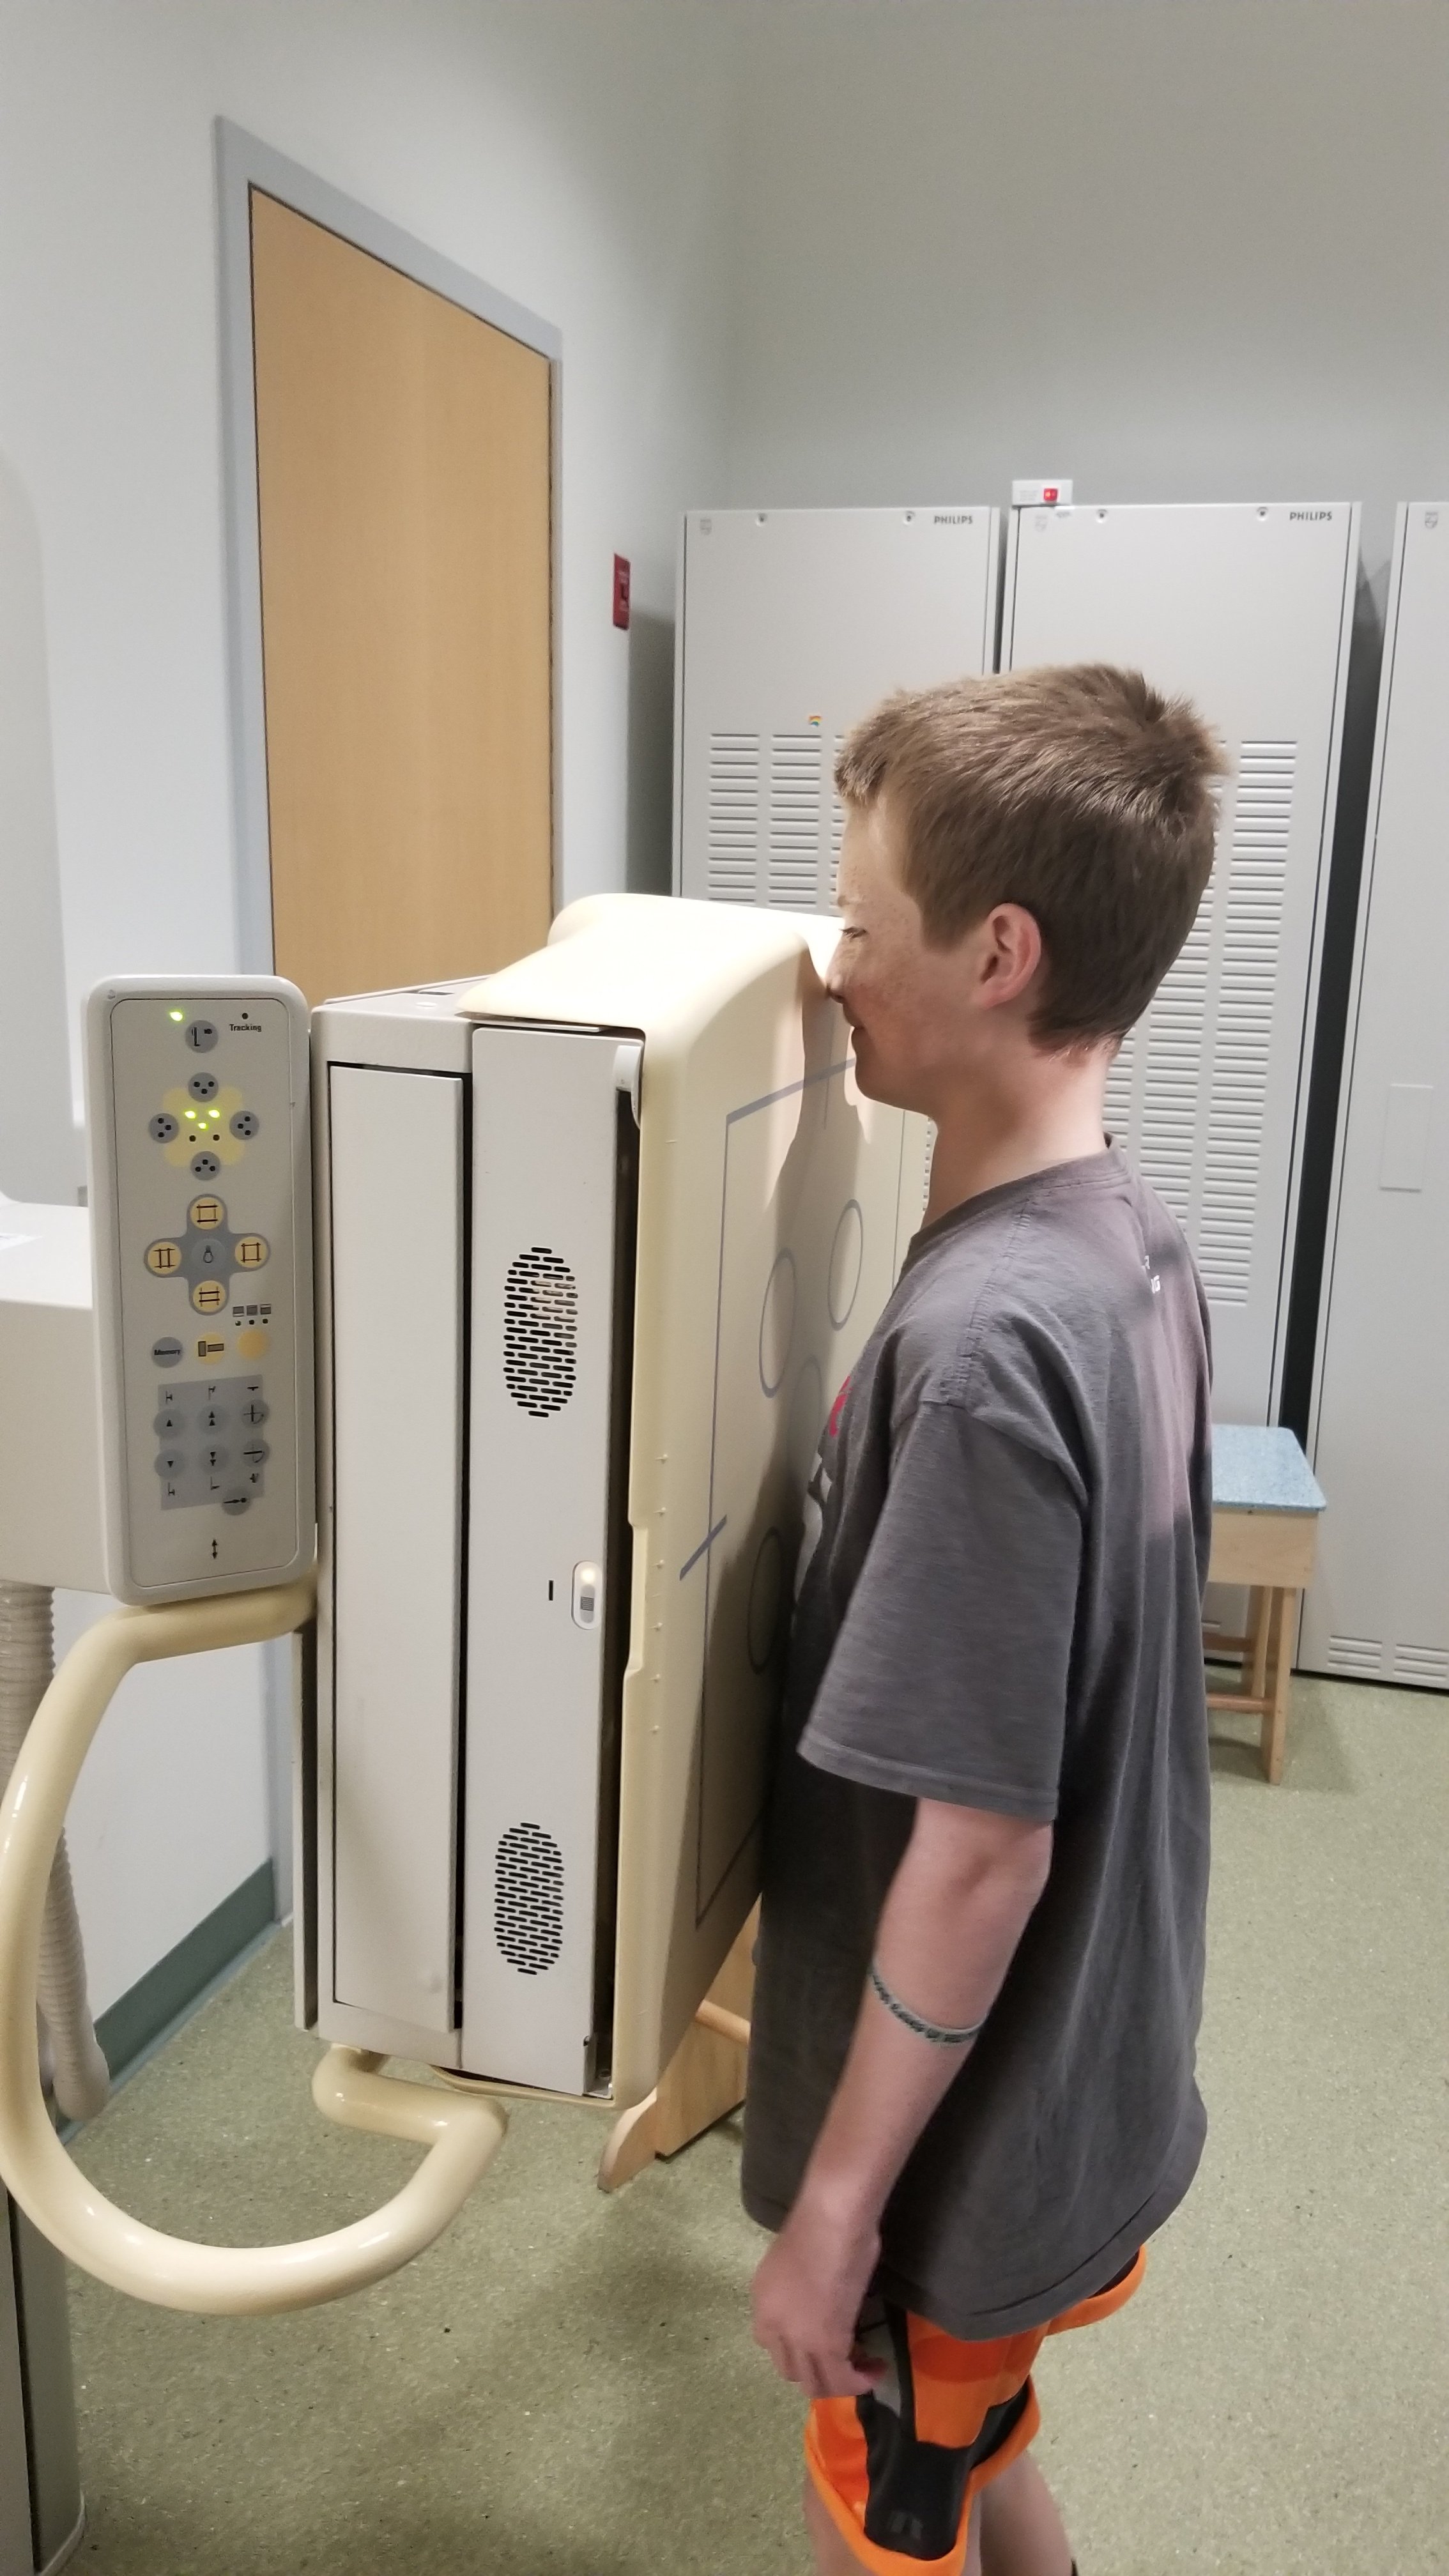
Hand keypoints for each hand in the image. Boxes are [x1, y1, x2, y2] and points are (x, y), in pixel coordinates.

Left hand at [751, 2186, 882, 2399]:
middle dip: (818, 2370)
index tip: (825, 2342)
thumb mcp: (793, 2262)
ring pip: (813, 2383)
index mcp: (762, 2301)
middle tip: (847, 2357)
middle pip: (790, 2370)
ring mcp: (796, 2338)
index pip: (772, 2345)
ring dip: (839, 2382)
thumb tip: (817, 2300)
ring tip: (864, 2368)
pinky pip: (841, 2380)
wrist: (831, 2217)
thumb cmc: (820, 2223)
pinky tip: (877, 2368)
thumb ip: (798, 2290)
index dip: (799, 2350)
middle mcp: (772, 2325)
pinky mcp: (827, 2345)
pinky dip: (860, 2382)